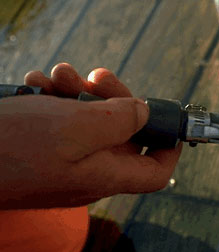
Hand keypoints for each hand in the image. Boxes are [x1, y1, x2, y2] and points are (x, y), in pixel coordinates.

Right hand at [0, 63, 180, 208]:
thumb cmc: (10, 149)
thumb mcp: (75, 127)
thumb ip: (119, 120)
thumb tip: (143, 113)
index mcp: (103, 175)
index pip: (155, 172)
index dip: (168, 145)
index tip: (165, 115)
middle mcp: (85, 172)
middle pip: (121, 133)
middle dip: (112, 98)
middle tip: (94, 76)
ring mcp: (59, 162)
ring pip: (86, 120)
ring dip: (75, 91)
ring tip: (53, 77)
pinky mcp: (34, 150)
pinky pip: (55, 121)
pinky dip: (49, 99)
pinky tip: (31, 86)